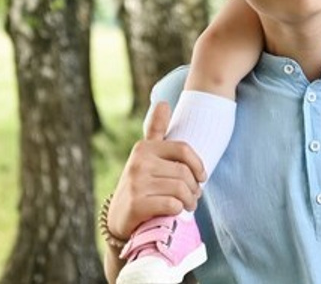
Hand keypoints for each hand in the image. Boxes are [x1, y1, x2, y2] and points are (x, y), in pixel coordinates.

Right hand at [108, 100, 206, 241]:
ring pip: (180, 189)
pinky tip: (176, 212)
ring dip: (190, 201)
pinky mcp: (136, 204)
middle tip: (195, 197)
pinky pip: (171, 204)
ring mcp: (136, 183)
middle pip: (184, 172)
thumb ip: (156, 131)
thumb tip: (163, 103)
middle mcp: (139, 162)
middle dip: (195, 188)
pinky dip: (178, 210)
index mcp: (145, 147)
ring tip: (189, 205)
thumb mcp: (146, 156)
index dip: (198, 164)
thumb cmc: (140, 184)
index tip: (202, 177)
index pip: (183, 149)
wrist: (118, 217)